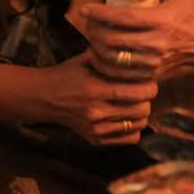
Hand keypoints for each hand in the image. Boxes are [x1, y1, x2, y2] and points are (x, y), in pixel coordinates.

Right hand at [42, 53, 156, 145]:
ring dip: (141, 114)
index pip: (139, 93)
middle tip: (141, 92)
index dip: (150, 86)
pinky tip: (126, 117)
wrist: (43, 98)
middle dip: (146, 100)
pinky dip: (133, 128)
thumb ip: (112, 56)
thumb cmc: (68, 74)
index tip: (148, 81)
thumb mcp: (88, 59)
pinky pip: (130, 139)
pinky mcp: (96, 140)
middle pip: (143, 110)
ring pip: (139, 125)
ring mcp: (96, 129)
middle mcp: (97, 112)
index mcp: (96, 90)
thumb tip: (138, 53)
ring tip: (133, 104)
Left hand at [82, 0, 193, 80]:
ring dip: (96, 48)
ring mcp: (154, 61)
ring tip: (93, 37)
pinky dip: (105, 64)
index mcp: (162, 20)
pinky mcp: (152, 73)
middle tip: (89, 22)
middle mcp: (157, 43)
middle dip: (94, 31)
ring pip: (113, 58)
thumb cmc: (188, 12)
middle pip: (113, 40)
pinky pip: (120, 73)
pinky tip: (100, 54)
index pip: (123, 17)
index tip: (85, 8)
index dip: (100, 13)